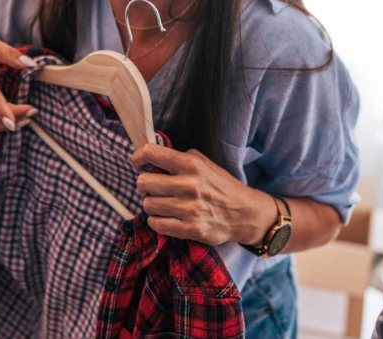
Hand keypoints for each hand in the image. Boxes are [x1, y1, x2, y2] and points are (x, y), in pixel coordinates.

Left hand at [132, 144, 277, 246]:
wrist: (244, 213)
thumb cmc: (220, 185)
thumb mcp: (204, 162)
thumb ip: (179, 158)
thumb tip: (151, 157)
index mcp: (191, 164)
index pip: (150, 153)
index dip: (138, 157)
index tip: (139, 164)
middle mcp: (189, 185)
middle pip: (143, 183)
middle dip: (144, 185)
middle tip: (152, 188)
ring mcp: (190, 209)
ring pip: (147, 205)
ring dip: (151, 204)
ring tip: (161, 203)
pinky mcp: (191, 229)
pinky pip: (157, 224)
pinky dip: (156, 220)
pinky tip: (165, 216)